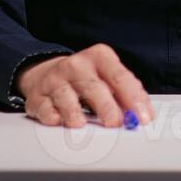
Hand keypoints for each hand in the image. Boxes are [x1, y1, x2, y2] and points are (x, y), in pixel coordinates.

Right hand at [16, 43, 151, 128]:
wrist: (46, 73)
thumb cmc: (85, 78)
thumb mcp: (107, 77)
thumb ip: (126, 94)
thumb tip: (143, 114)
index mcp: (99, 57)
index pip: (119, 77)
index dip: (133, 97)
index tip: (142, 116)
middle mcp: (76, 65)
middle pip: (93, 86)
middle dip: (106, 106)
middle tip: (116, 123)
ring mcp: (54, 80)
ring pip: (65, 96)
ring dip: (74, 111)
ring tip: (81, 124)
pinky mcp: (37, 96)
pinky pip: (44, 107)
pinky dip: (51, 115)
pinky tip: (58, 121)